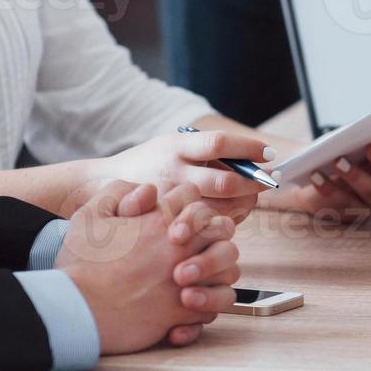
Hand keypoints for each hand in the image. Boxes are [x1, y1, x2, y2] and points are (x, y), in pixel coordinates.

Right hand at [55, 180, 239, 354]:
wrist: (76, 308)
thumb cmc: (81, 262)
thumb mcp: (89, 216)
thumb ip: (117, 193)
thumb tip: (147, 191)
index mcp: (160, 221)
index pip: (192, 197)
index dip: (185, 203)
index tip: (173, 218)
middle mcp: (180, 248)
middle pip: (223, 229)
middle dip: (213, 233)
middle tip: (194, 245)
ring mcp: (187, 281)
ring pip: (229, 270)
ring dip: (216, 272)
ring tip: (196, 278)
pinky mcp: (184, 312)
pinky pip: (214, 307)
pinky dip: (205, 307)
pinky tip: (185, 307)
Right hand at [98, 130, 273, 223]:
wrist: (101, 186)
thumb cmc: (147, 165)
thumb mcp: (170, 146)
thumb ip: (204, 152)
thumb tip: (251, 159)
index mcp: (175, 147)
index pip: (219, 143)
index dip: (249, 148)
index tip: (269, 153)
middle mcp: (173, 173)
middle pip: (225, 182)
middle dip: (253, 184)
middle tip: (267, 182)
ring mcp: (171, 202)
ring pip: (221, 209)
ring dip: (244, 205)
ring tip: (251, 197)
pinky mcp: (169, 224)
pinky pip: (207, 227)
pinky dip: (226, 221)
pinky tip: (231, 215)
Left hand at [261, 117, 370, 220]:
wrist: (317, 182)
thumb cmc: (344, 158)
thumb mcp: (359, 141)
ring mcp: (370, 203)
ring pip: (367, 191)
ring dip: (354, 175)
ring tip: (339, 161)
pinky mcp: (349, 213)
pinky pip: (339, 201)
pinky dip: (327, 187)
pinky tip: (316, 174)